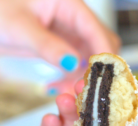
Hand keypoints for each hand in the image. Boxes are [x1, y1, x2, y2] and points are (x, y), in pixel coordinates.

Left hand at [0, 0, 119, 93]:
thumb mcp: (20, 27)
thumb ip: (47, 45)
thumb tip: (72, 63)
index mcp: (69, 5)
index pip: (95, 29)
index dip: (103, 53)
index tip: (104, 75)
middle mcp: (73, 19)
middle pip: (100, 43)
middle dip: (97, 66)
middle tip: (86, 86)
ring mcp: (68, 34)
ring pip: (88, 57)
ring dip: (82, 76)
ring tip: (66, 91)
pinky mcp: (61, 47)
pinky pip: (74, 64)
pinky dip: (69, 78)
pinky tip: (55, 86)